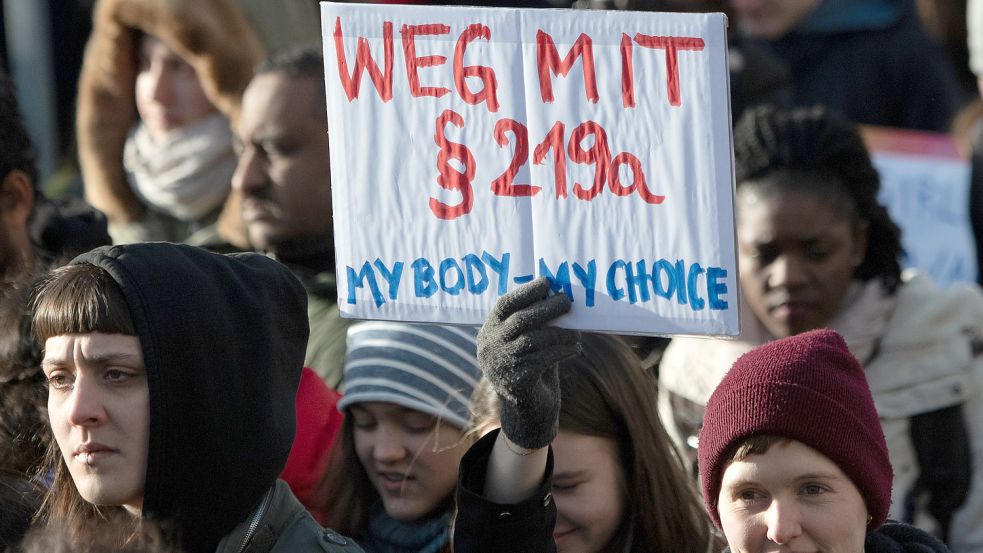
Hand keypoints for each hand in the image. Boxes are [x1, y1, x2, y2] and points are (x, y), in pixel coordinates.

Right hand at [477, 277, 580, 448]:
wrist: (529, 414)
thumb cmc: (533, 371)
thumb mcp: (529, 345)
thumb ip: (537, 324)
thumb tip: (559, 297)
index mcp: (489, 333)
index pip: (503, 306)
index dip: (525, 292)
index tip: (546, 282)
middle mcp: (490, 348)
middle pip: (519, 321)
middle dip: (545, 308)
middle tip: (567, 301)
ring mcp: (500, 366)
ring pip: (533, 340)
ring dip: (559, 333)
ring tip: (577, 331)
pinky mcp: (515, 382)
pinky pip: (542, 360)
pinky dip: (562, 351)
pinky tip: (576, 348)